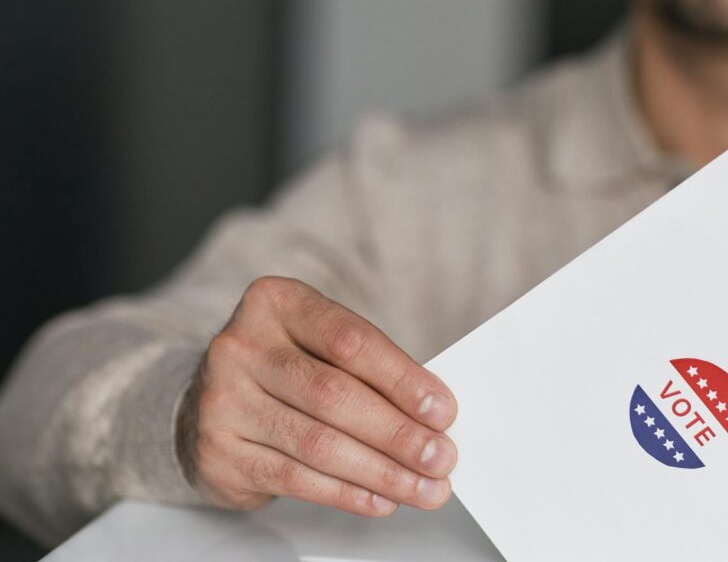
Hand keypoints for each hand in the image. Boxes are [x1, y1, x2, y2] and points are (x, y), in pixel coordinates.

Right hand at [177, 276, 457, 516]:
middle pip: (335, 395)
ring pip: (318, 443)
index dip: (403, 379)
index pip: (350, 341)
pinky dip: (346, 493)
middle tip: (441, 457)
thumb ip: (371, 370)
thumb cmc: (287, 369)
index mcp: (278, 303)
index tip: (443, 411)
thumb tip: (434, 416)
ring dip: (382, 472)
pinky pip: (295, 478)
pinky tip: (380, 499)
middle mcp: (241, 346)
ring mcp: (223, 400)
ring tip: (424, 488)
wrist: (210, 403)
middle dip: (398, 433)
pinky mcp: (218, 452)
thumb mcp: (322, 346)